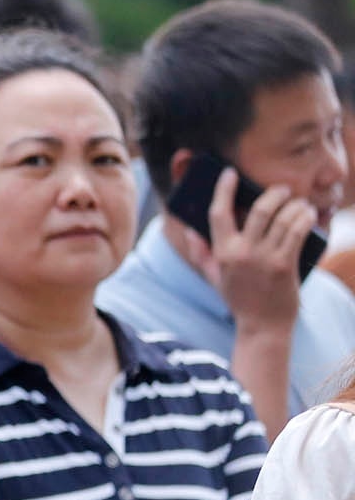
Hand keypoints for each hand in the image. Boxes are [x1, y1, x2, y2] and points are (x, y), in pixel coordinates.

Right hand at [185, 167, 312, 333]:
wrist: (262, 326)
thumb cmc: (239, 300)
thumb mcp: (214, 277)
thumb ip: (201, 253)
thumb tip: (190, 231)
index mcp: (222, 253)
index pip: (218, 213)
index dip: (223, 189)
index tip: (230, 173)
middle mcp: (241, 253)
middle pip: (258, 210)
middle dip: (273, 194)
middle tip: (282, 189)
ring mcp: (264, 259)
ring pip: (281, 218)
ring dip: (294, 205)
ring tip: (299, 203)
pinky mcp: (284, 265)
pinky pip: (296, 232)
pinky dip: (304, 218)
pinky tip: (308, 214)